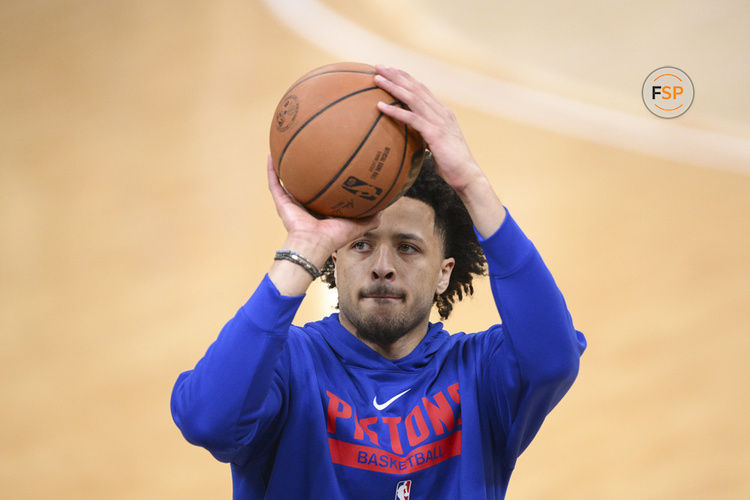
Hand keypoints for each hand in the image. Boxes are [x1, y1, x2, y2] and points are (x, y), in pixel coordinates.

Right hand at [267, 155, 379, 262]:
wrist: (314, 243)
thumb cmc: (334, 237)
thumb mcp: (358, 224)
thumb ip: (371, 217)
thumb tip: (385, 206)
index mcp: (321, 209)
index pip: (323, 190)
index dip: (325, 177)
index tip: (331, 161)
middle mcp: (305, 204)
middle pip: (304, 183)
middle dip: (306, 168)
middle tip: (310, 149)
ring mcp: (291, 203)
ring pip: (286, 180)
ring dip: (285, 165)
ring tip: (285, 146)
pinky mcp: (281, 202)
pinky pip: (274, 183)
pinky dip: (271, 170)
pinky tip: (272, 154)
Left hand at [373, 65, 482, 193]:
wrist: (467, 175)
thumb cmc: (451, 164)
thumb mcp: (438, 144)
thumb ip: (426, 135)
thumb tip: (411, 136)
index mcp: (443, 113)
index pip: (422, 90)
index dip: (406, 78)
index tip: (391, 70)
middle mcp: (441, 112)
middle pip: (416, 88)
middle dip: (397, 75)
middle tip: (379, 65)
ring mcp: (439, 121)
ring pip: (412, 98)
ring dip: (393, 87)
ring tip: (377, 79)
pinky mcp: (435, 133)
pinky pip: (411, 119)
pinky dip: (395, 111)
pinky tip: (380, 106)